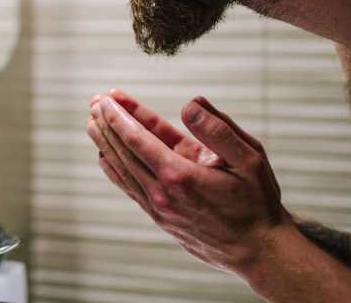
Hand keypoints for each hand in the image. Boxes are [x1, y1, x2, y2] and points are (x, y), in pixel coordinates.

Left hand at [86, 89, 286, 274]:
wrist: (258, 251)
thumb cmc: (256, 202)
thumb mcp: (250, 159)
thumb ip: (219, 130)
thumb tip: (190, 104)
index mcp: (181, 175)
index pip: (137, 139)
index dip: (119, 116)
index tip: (106, 98)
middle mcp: (163, 193)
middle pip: (124, 152)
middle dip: (107, 124)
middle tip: (94, 102)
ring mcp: (159, 208)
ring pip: (123, 170)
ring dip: (106, 144)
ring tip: (92, 123)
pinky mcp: (160, 218)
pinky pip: (130, 189)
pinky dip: (114, 170)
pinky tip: (104, 157)